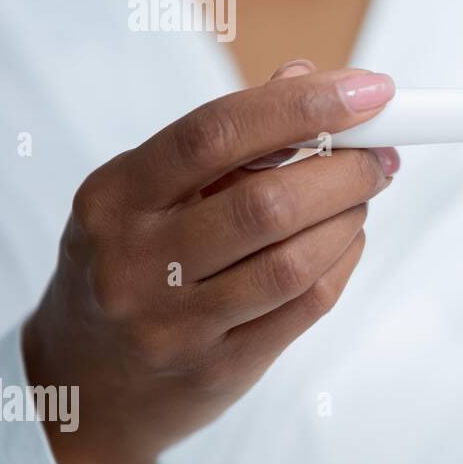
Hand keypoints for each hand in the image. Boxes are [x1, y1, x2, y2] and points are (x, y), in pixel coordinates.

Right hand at [22, 61, 398, 463]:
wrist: (82, 386)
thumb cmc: (132, 264)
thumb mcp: (146, 193)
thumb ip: (227, 138)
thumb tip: (307, 77)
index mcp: (115, 197)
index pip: (216, 133)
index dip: (302, 106)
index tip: (370, 91)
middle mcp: (136, 262)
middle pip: (269, 202)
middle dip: (347, 170)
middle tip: (380, 154)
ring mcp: (175, 324)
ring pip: (296, 260)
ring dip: (350, 217)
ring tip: (361, 197)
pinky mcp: (218, 368)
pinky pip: (308, 305)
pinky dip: (343, 261)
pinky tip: (345, 240)